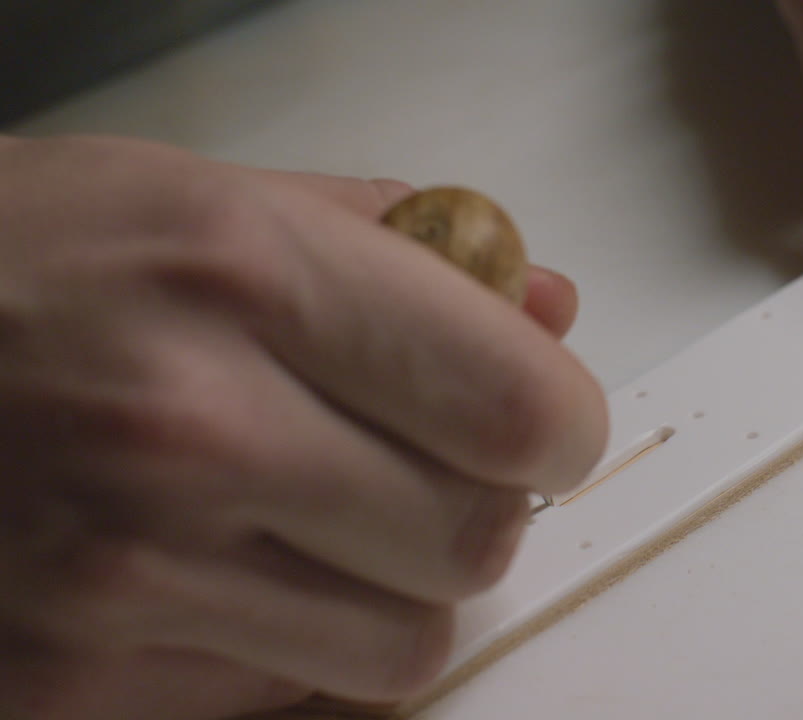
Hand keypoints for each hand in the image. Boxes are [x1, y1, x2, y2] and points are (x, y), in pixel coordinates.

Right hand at [0, 136, 606, 718]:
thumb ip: (401, 251)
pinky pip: (286, 699)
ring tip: (315, 519)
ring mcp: (118, 577)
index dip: (559, 425)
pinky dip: (290, 644)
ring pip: (403, 644)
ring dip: (393, 588)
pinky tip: (220, 571)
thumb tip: (544, 304)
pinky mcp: (66, 687)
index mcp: (240, 274)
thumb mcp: (208, 199)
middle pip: (475, 540)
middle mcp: (184, 431)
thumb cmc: (13, 262)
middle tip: (425, 464)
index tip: (543, 423)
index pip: (517, 406)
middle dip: (477, 505)